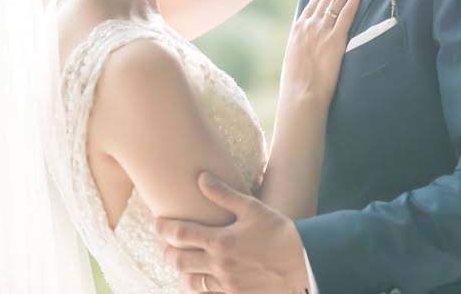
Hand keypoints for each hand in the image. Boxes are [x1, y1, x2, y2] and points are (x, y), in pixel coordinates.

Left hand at [157, 172, 309, 293]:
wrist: (302, 261)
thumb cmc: (279, 231)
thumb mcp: (252, 208)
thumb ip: (223, 195)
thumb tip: (201, 178)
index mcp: (220, 241)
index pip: (180, 234)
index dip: (163, 228)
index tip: (157, 222)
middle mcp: (219, 265)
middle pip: (178, 260)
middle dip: (167, 250)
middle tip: (166, 243)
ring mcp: (226, 284)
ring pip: (189, 281)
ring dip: (181, 271)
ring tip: (183, 261)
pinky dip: (199, 287)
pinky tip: (201, 278)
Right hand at [280, 0, 362, 104]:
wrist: (301, 95)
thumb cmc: (297, 84)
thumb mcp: (295, 57)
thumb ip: (303, 45)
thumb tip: (310, 45)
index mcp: (297, 28)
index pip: (314, 2)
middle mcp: (308, 25)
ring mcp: (322, 30)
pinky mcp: (335, 39)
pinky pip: (347, 12)